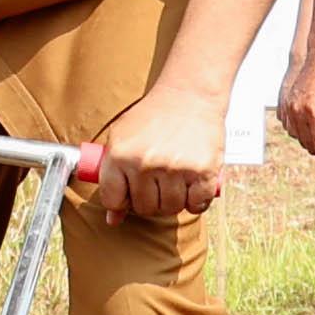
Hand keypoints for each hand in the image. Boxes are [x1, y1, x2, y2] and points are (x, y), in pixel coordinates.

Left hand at [96, 84, 228, 224]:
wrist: (190, 94)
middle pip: (144, 208)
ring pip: (171, 208)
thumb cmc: (154, 117)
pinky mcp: (203, 172)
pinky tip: (193, 184)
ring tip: (176, 179)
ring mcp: (175, 169)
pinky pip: (197, 205)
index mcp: (120, 155)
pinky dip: (196, 200)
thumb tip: (112, 220)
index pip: (113, 200)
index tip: (130, 193)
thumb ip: (112, 177)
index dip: (122, 201)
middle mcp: (146, 164)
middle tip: (158, 180)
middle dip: (150, 199)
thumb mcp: (122, 138)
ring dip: (174, 199)